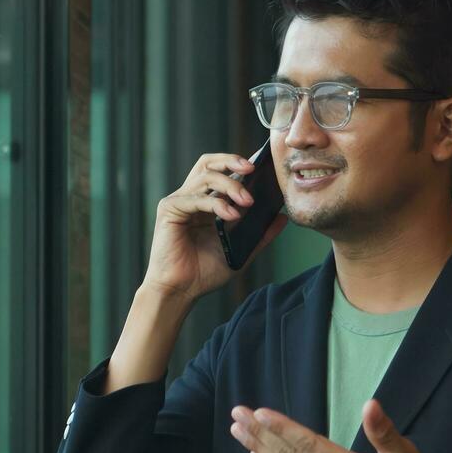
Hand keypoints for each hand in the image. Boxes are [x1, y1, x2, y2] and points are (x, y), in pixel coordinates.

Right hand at [144, 152, 286, 302]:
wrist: (181, 291)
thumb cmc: (203, 273)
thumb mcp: (241, 250)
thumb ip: (260, 234)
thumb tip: (282, 217)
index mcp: (204, 204)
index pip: (219, 171)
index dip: (237, 164)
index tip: (261, 167)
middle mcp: (190, 198)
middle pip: (208, 164)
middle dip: (231, 160)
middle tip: (253, 168)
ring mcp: (178, 202)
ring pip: (206, 177)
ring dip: (230, 186)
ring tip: (248, 202)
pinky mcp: (169, 210)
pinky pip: (195, 198)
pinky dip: (216, 204)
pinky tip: (232, 216)